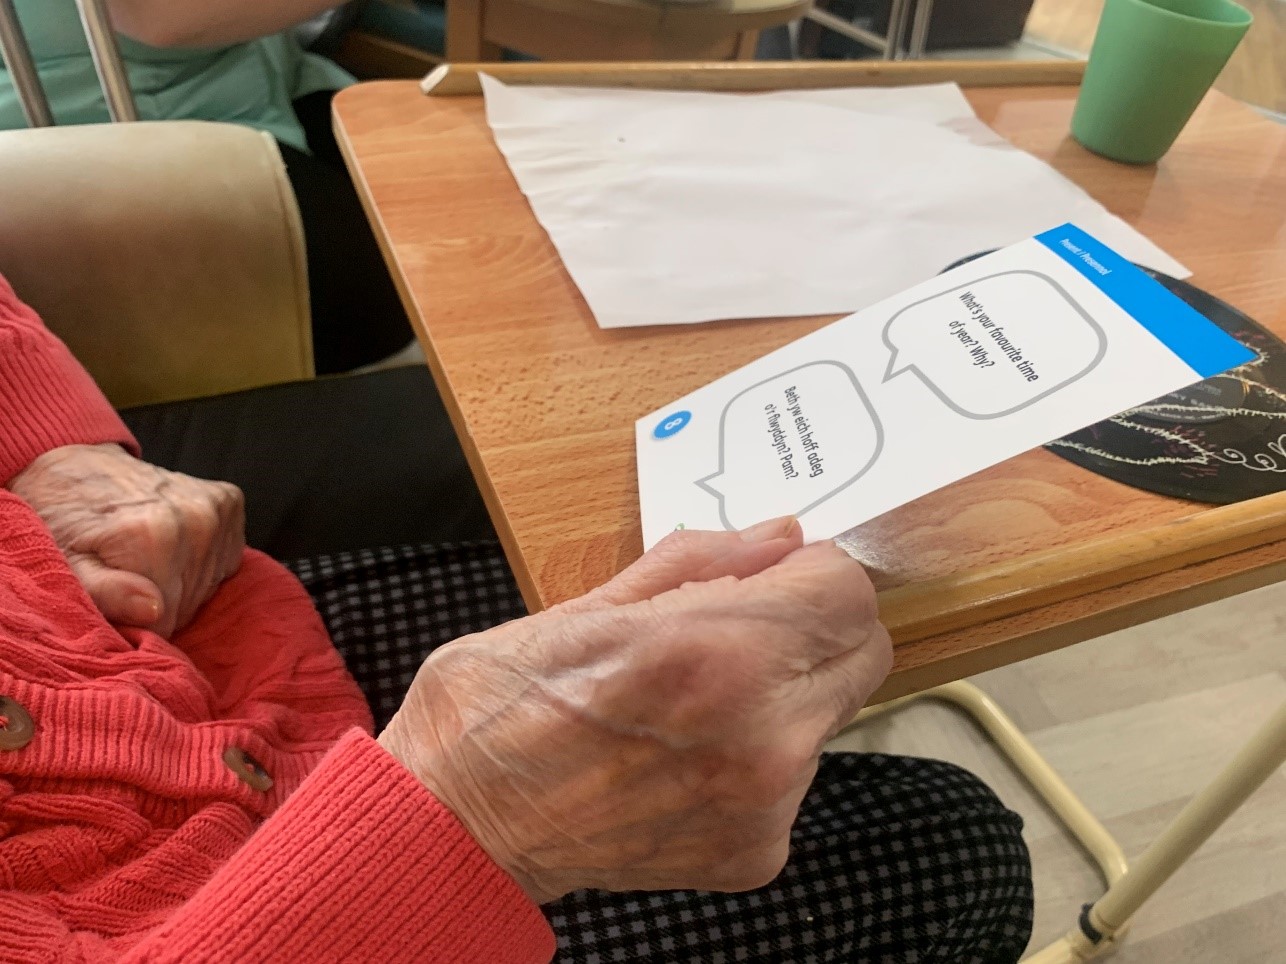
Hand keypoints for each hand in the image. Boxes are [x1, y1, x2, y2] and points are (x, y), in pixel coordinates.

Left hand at [8, 444, 244, 636]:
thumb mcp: (63, 565)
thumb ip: (104, 593)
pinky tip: (171, 546)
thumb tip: (153, 611)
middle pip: (187, 605)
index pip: (163, 621)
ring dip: (177, 584)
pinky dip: (199, 561)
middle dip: (155, 602)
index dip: (131, 620)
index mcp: (154, 536)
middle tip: (121, 575)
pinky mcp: (230, 502)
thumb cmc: (57, 521)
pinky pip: (226, 561)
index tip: (108, 596)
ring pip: (206, 588)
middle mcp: (197, 519)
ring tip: (143, 558)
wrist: (74, 465)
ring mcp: (218, 509)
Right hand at [379, 517, 892, 904]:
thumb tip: (779, 537)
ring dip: (785, 696)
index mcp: (715, 653)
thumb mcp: (584, 605)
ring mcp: (763, 803)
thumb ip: (701, 564)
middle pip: (861, 651)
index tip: (777, 577)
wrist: (456, 828)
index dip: (812, 572)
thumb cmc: (496, 709)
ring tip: (694, 705)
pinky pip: (795, 780)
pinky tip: (684, 759)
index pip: (845, 589)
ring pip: (828, 716)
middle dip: (814, 627)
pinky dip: (757, 760)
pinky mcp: (756, 853)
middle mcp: (759, 735)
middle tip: (744, 631)